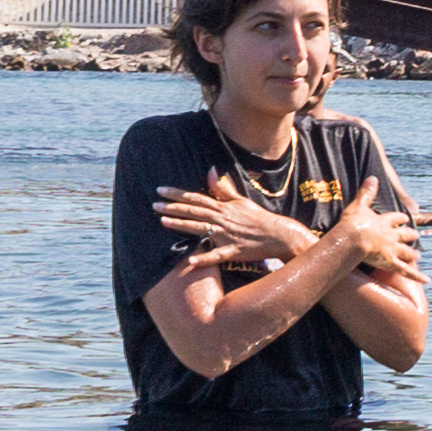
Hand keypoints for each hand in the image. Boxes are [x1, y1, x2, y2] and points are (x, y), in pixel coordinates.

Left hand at [154, 172, 308, 266]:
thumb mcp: (241, 200)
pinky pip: (216, 256)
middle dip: (172, 207)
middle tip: (154, 204)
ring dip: (181, 225)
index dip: (177, 194)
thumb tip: (211, 170)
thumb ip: (223, 188)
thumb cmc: (258, 218)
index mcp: (223, 207)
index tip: (160, 190)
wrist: (277, 235)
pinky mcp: (232, 251)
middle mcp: (222, 219)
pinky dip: (204, 258)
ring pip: (200, 229)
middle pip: (193, 211)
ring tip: (163, 221)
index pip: (196, 198)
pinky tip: (190, 260)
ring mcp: (226, 235)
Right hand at [335, 178, 424, 280]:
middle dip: (410, 235)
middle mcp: (391, 236)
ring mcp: (392, 250)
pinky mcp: (391, 263)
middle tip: (417, 236)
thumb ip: (366, 193)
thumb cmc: (353, 224)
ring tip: (419, 256)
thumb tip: (373, 177)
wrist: (353, 239)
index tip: (406, 218)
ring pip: (406, 253)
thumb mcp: (358, 205)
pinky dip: (417, 276)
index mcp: (384, 222)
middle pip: (403, 235)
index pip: (395, 219)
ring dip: (413, 254)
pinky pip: (406, 271)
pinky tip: (428, 280)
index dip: (400, 219)